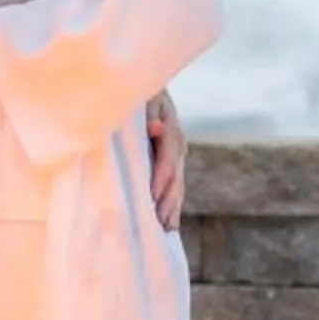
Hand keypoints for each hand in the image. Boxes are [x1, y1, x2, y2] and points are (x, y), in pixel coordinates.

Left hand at [146, 91, 186, 229]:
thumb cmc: (140, 96)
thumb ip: (150, 112)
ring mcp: (177, 155)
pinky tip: (170, 225)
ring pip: (177, 185)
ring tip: (167, 228)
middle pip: (176, 177)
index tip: (152, 197)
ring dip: (172, 207)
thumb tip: (156, 128)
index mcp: (170, 129)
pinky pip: (174, 187)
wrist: (148, 91)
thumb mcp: (144, 99)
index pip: (167, 158)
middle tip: (160, 223)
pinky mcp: (172, 163)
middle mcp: (177, 144)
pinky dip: (172, 206)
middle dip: (169, 201)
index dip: (161, 178)